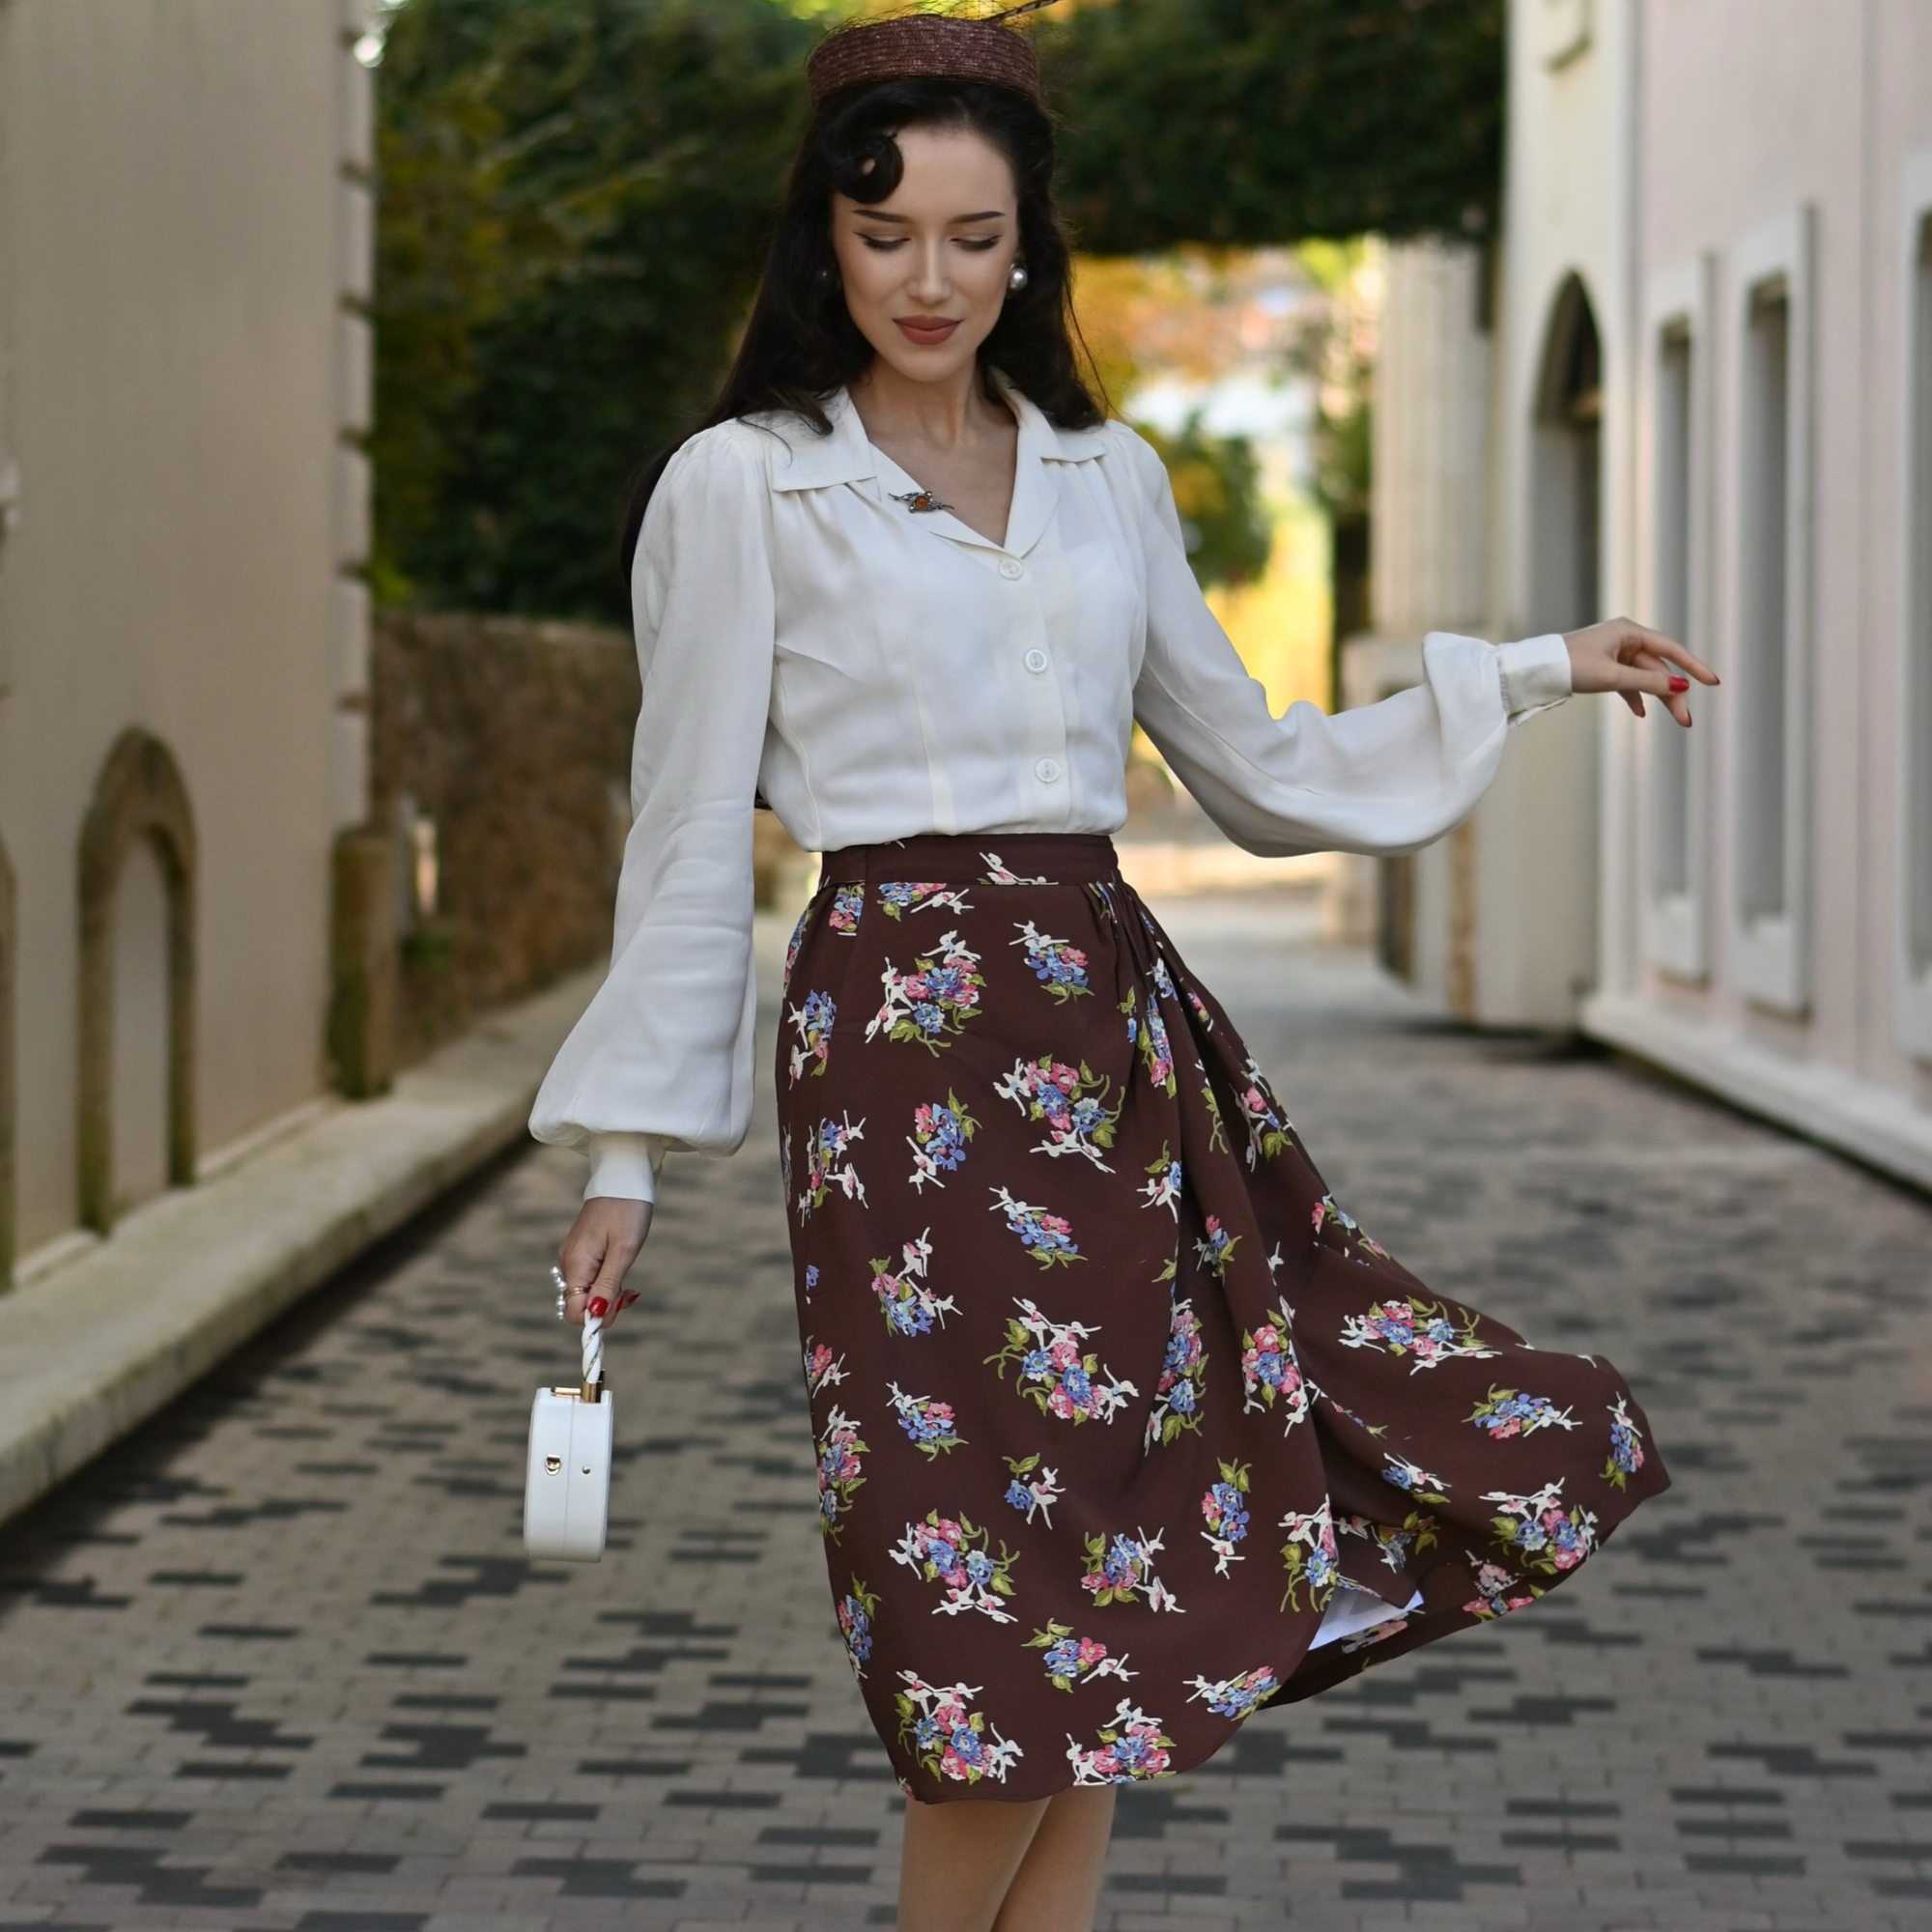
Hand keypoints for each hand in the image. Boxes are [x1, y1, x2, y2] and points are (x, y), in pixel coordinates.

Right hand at [556, 1196, 652, 1328]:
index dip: (597, 1317)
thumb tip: (596, 1317)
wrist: (624, 1179)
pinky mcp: (582, 1251)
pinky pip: (590, 1278)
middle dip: (606, 1305)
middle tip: (630, 1290)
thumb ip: (608, 1286)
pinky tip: (620, 1267)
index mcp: (576, 1264)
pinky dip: (606, 1281)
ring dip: (608, 1293)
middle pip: (580, 1304)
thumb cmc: (627, 1211)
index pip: (573, 1312)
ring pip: (587, 1292)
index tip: (622, 1302)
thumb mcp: (624, 1251)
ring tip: (628, 1278)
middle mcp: (569, 1263)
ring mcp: (574, 1256)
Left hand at [1564, 617, 1717, 726]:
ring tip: (1675, 720)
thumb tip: (1680, 686)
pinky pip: (1627, 682)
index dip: (1693, 666)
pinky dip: (1634, 697)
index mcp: (1628, 632)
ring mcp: (1614, 653)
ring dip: (1657, 698)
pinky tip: (1641, 713)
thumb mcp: (1611, 677)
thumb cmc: (1569, 666)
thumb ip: (1646, 682)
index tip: (1712, 682)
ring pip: (1644, 677)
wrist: (1534, 670)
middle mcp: (1624, 639)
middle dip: (1673, 693)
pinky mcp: (1602, 667)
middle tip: (1686, 721)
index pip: (1670, 649)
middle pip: (1658, 668)